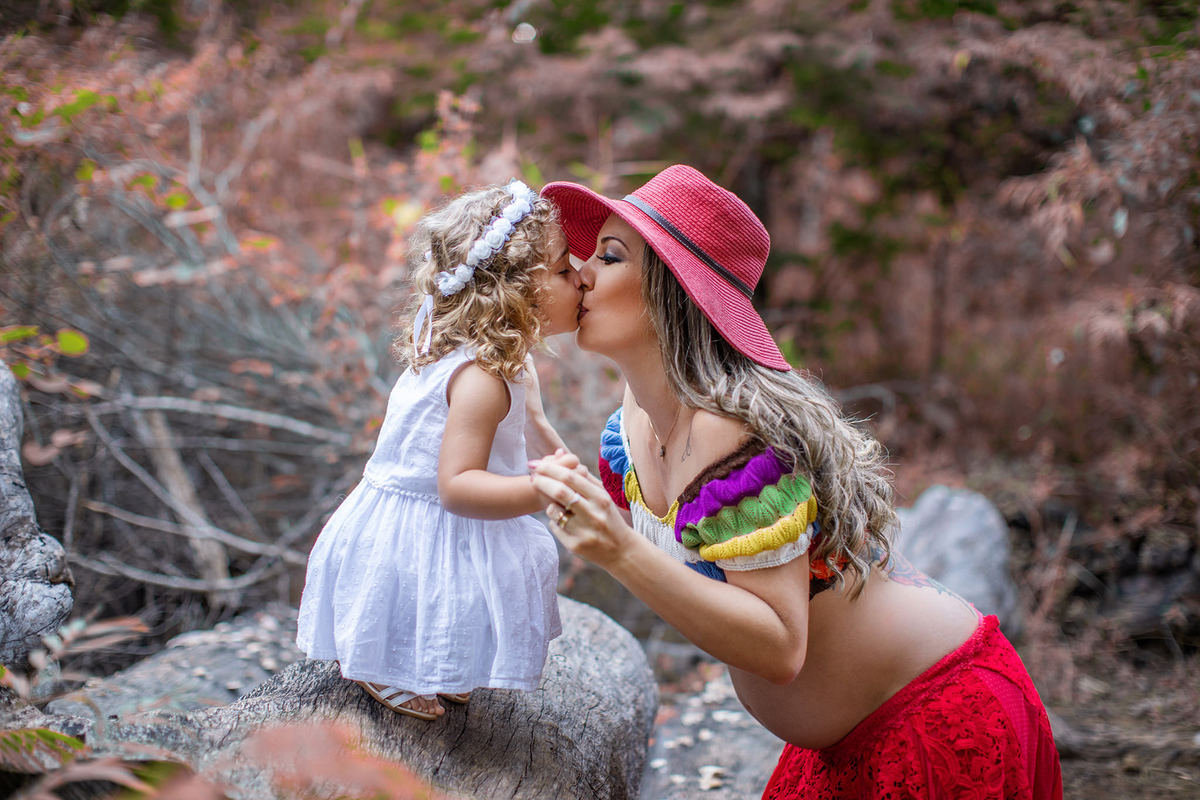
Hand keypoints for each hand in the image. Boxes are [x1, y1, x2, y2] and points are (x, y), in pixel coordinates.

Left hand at [530, 451, 631, 568]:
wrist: (622, 551)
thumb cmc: (608, 517)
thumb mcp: (602, 495)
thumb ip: (581, 475)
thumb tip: (559, 453)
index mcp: (601, 498)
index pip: (570, 477)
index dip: (549, 468)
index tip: (535, 464)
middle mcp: (593, 514)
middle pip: (559, 491)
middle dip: (541, 481)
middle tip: (532, 477)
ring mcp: (584, 532)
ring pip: (552, 510)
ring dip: (548, 503)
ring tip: (555, 504)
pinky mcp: (575, 546)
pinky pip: (554, 527)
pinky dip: (554, 520)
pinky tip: (565, 522)